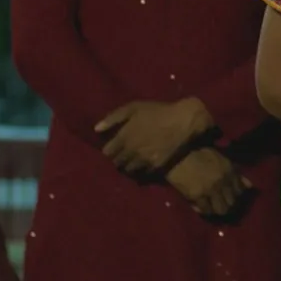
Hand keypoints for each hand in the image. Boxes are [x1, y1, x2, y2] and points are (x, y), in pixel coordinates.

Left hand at [96, 98, 211, 174]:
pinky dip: (142, 169)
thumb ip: (113, 118)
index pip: (107, 152)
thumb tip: (96, 130)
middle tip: (123, 155)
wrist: (184, 120)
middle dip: (118, 159)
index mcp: (123, 137)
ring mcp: (143, 160)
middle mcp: (131, 151)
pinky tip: (146, 163)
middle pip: (116, 163)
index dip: (110, 150)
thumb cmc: (158, 111)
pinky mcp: (156, 166)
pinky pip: (143, 173)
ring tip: (134, 160)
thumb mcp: (134, 108)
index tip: (114, 148)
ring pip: (128, 170)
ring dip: (129, 166)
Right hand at [166, 147, 251, 216]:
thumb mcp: (221, 159)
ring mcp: (211, 189)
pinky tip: (200, 206)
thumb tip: (250, 186)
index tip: (231, 198)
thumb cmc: (198, 152)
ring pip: (222, 210)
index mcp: (230, 170)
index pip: (241, 191)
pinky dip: (204, 211)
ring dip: (217, 210)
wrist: (178, 152)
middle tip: (221, 204)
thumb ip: (235, 172)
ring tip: (212, 207)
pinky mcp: (197, 196)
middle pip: (233, 202)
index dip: (236, 196)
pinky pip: (206, 210)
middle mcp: (223, 181)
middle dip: (228, 205)